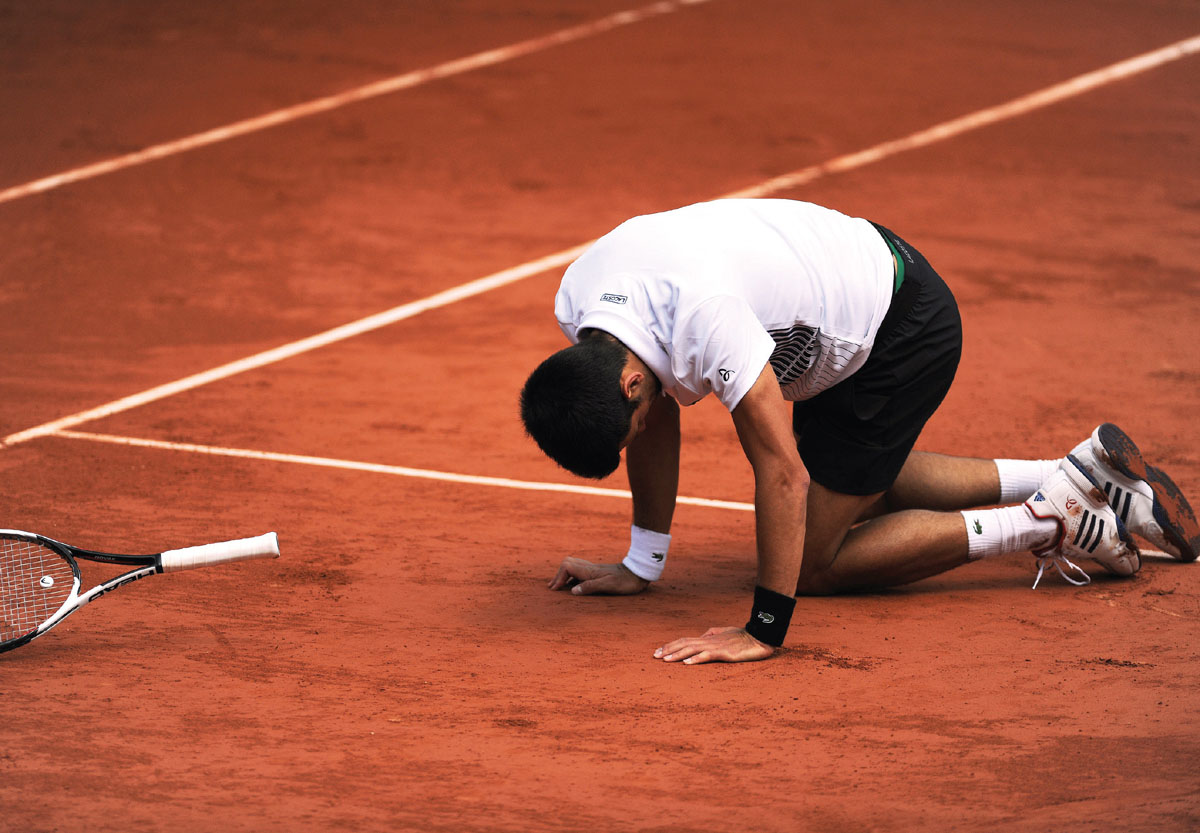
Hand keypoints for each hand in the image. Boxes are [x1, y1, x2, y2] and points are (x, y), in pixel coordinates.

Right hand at [548, 557, 648, 595]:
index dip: (558, 578)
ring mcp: (594, 570)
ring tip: (559, 588)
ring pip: (573, 567)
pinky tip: (574, 587)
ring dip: (564, 576)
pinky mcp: (599, 573)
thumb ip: (590, 587)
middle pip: (567, 563)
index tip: (556, 590)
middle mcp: (590, 568)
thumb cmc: (625, 581)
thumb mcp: (608, 585)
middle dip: (558, 575)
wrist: (639, 573)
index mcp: (590, 571)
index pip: (567, 567)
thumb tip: (572, 591)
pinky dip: (572, 578)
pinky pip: (580, 573)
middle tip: (553, 588)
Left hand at [654, 626, 774, 664]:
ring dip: (678, 654)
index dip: (671, 645)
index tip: (659, 651)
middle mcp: (708, 640)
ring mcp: (716, 646)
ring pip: (692, 649)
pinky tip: (687, 664)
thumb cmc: (742, 637)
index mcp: (707, 637)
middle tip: (655, 656)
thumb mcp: (724, 634)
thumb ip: (711, 634)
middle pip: (684, 644)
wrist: (759, 637)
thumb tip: (701, 637)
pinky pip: (708, 655)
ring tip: (666, 660)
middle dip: (669, 650)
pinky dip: (696, 659)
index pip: (685, 640)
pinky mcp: (724, 653)